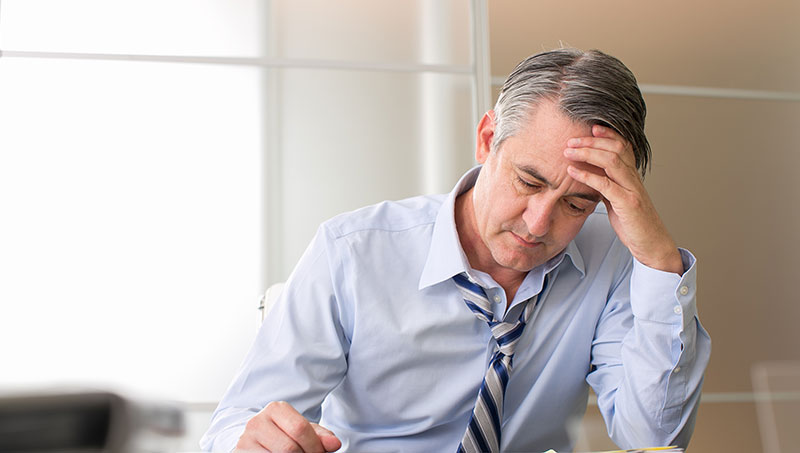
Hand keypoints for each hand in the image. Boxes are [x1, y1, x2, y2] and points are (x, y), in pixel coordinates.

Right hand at [235, 401, 341, 452]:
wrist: (254, 438)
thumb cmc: (283, 434)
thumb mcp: (302, 430)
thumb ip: (321, 436)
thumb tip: (334, 444)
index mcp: (276, 409)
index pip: (300, 429)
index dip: (314, 446)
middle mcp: (257, 422)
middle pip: (289, 448)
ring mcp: (246, 440)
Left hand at [564, 125, 683, 274]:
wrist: (651, 244)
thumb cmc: (633, 223)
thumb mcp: (617, 200)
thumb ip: (607, 186)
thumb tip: (590, 175)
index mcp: (632, 176)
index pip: (623, 146)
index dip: (608, 134)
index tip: (591, 127)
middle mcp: (634, 179)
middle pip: (615, 149)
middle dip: (591, 141)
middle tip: (570, 140)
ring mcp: (632, 190)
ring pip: (611, 161)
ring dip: (587, 153)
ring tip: (568, 152)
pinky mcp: (627, 204)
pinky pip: (606, 185)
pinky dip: (587, 176)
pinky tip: (573, 172)